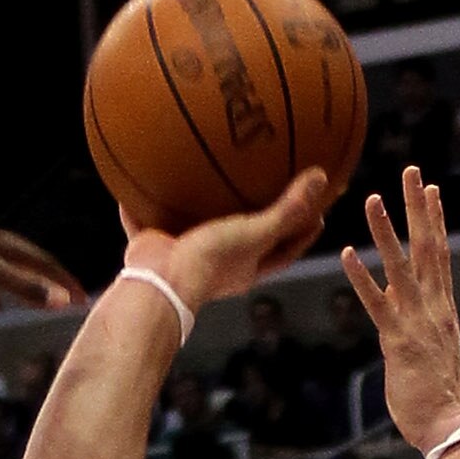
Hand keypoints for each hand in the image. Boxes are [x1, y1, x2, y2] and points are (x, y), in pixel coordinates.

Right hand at [121, 168, 330, 313]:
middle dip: (257, 218)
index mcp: (245, 267)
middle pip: (244, 239)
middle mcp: (217, 264)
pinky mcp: (153, 246)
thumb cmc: (211, 263)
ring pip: (193, 226)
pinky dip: (140, 206)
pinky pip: (146, 220)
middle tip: (271, 187)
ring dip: (197, 207)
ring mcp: (183, 255)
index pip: (284, 251)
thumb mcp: (255, 233)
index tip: (319, 212)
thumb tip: (322, 176)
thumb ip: (287, 210)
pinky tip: (137, 181)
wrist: (160, 282)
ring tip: (203, 176)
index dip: (303, 233)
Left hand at [340, 169, 459, 456]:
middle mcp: (433, 307)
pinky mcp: (397, 340)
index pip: (440, 254)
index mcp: (443, 308)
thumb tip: (401, 314)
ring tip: (373, 198)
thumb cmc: (436, 396)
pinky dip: (360, 277)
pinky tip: (346, 253)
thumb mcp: (430, 352)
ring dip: (386, 230)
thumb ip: (417, 327)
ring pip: (401, 265)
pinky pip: (376, 302)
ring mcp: (416, 321)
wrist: (446, 424)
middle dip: (418, 207)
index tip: (430, 189)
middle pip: (427, 246)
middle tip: (411, 171)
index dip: (435, 220)